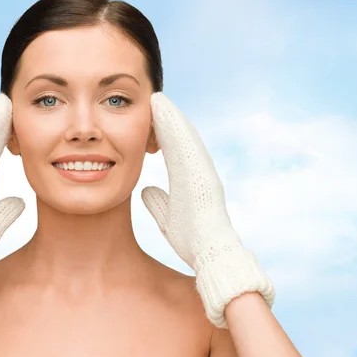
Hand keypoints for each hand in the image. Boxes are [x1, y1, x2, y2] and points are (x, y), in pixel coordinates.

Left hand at [141, 92, 273, 327]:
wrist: (212, 256)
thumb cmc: (192, 239)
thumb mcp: (166, 217)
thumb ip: (156, 201)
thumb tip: (145, 188)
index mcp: (189, 179)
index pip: (174, 150)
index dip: (163, 132)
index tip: (152, 116)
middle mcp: (198, 172)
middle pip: (181, 139)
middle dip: (168, 118)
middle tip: (155, 100)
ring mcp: (202, 173)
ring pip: (186, 138)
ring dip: (172, 117)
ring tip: (158, 99)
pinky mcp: (203, 177)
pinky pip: (187, 147)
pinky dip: (177, 129)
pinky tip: (166, 114)